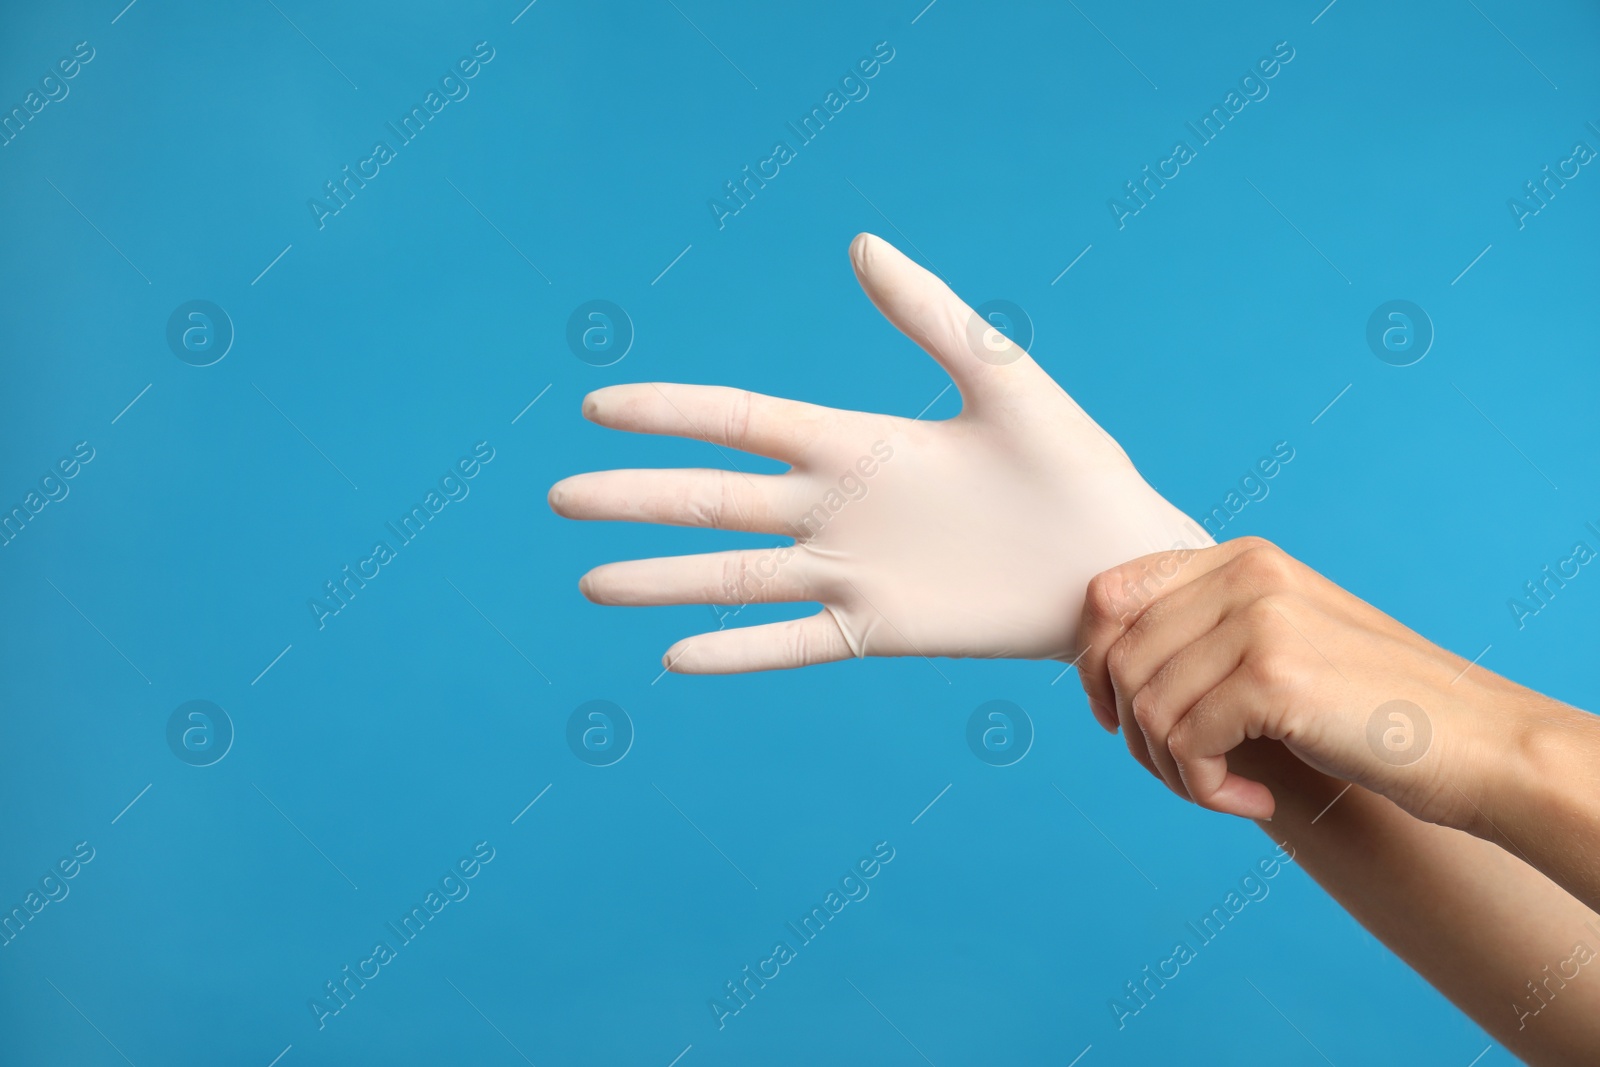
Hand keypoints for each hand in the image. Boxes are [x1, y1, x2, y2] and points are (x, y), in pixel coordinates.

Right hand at [549, 233, 1205, 672]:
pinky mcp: (880, 630)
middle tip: (560, 497)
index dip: (670, 413)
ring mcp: (853, 574)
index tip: (599, 407)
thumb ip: (931, 316)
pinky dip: (738, 654)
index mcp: (858, 444)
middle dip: (637, 499)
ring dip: (662, 580)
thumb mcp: (1003, 379)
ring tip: (591, 583)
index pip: (741, 421)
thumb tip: (861, 242)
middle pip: (715, 502)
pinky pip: (794, 643)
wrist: (1116, 562)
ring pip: (736, 577)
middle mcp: (838, 508)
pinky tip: (675, 659)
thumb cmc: (1073, 466)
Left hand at [1077, 536, 1518, 824]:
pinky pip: (1183, 744)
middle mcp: (1245, 574)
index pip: (1108, 595)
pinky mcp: (1273, 677)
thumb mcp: (1278, 642)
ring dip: (1172, 772)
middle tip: (1186, 773)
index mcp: (1239, 558)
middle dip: (1135, 734)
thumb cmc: (1367, 707)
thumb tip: (1094, 665)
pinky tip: (1252, 803)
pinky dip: (1204, 790)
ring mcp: (1259, 619)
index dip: (1092, 666)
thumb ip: (1201, 633)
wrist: (1476, 742)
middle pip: (1118, 659)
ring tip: (1223, 791)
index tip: (1117, 719)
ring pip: (1145, 708)